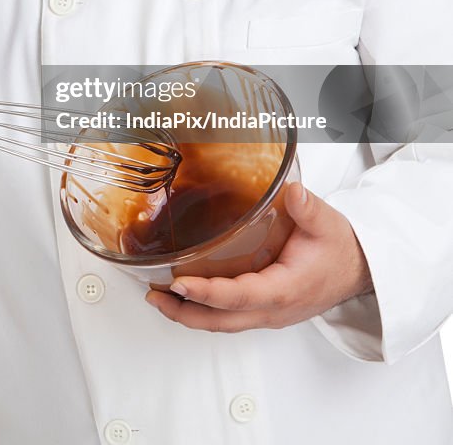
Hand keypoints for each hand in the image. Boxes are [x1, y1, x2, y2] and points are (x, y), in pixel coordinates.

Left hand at [145, 182, 373, 331]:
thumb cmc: (342, 249)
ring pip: (223, 323)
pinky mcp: (266, 310)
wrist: (359, 270)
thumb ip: (308, 207)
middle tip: (154, 294)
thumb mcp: (328, 222)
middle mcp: (274, 309)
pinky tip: (187, 296)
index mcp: (285, 289)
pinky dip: (204, 310)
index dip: (206, 293)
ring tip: (159, 297)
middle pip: (222, 320)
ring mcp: (269, 314)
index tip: (179, 283)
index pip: (239, 296)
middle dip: (184, 311)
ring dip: (190, 314)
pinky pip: (230, 317)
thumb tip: (292, 192)